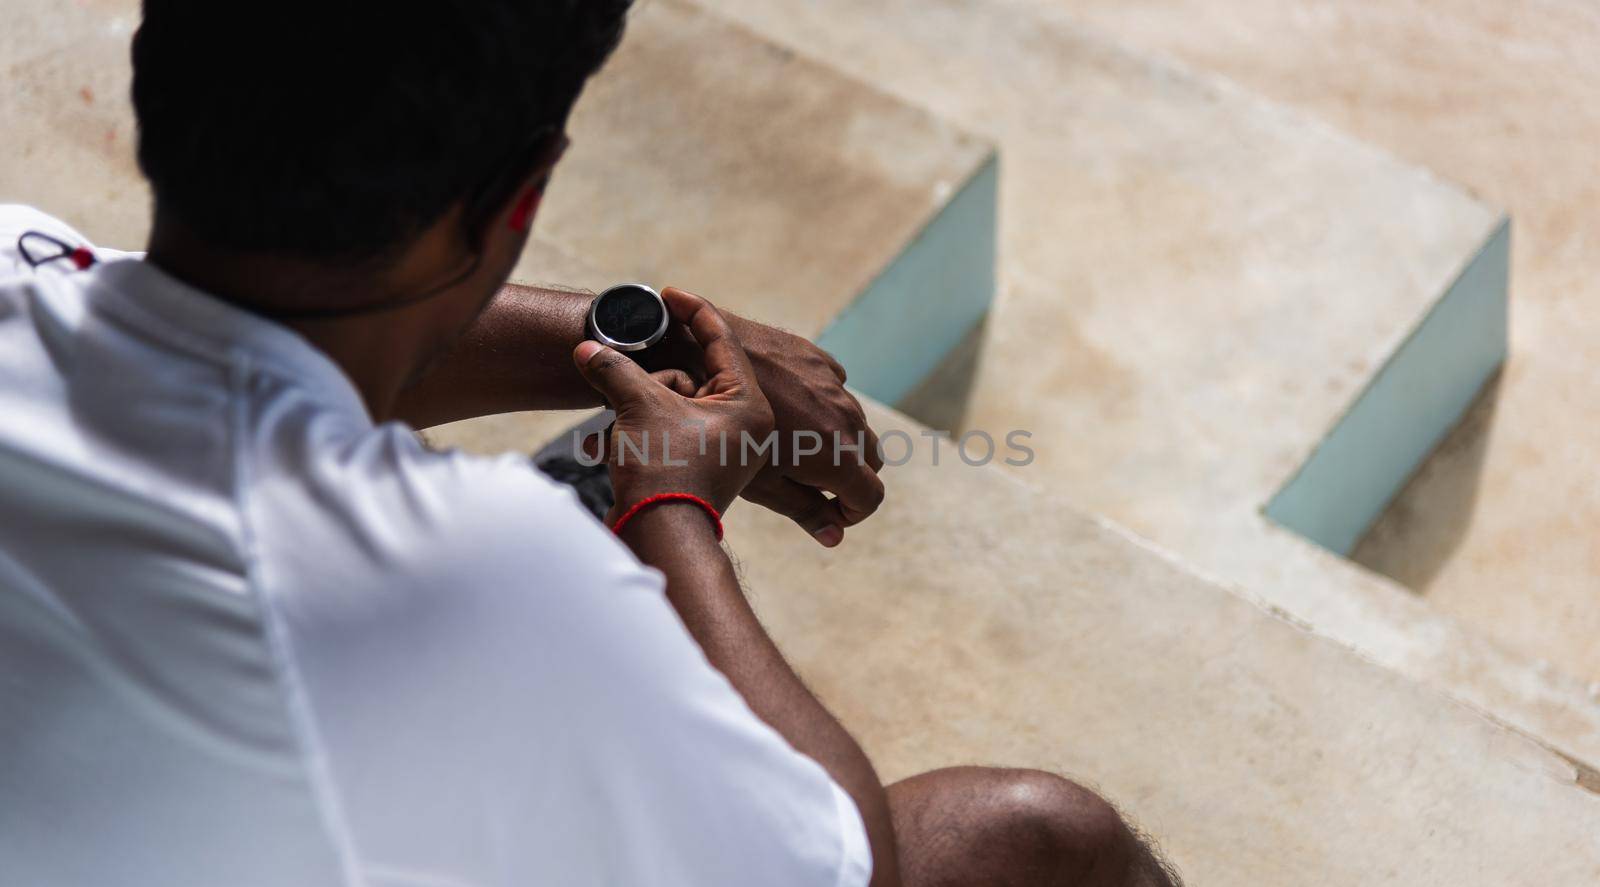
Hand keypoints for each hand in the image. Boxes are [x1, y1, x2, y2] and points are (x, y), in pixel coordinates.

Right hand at [573, 288, 772, 522]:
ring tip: (616, 429)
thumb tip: (586, 349)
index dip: (693, 312)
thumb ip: (615, 368)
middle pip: (689, 376)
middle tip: (621, 381)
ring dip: (636, 410)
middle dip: (648, 379)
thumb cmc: (663, 470)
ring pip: (672, 404)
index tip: (669, 293)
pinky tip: (607, 444)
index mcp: (747, 405)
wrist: (658, 535)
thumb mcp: (638, 405)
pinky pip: (666, 431)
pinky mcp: (698, 467)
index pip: (722, 342)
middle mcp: (743, 426)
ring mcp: (721, 449)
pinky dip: (638, 433)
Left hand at [727, 318, 884, 547]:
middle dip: (849, 477)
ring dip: (837, 439)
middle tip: (809, 482)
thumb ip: (803, 510)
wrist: (697, 360)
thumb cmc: (722, 434)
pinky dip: (823, 405)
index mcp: (836, 455)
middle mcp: (847, 417)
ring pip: (855, 422)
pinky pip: (837, 389)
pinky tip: (787, 408)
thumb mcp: (761, 482)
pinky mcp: (819, 359)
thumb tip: (834, 537)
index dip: (851, 512)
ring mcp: (835, 384)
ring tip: (792, 442)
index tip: (827, 512)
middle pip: (871, 459)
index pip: (871, 496)